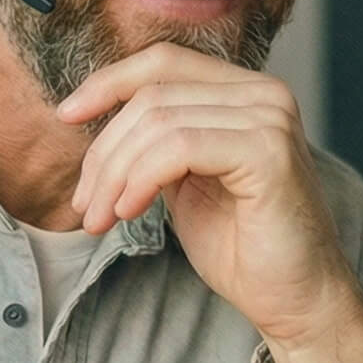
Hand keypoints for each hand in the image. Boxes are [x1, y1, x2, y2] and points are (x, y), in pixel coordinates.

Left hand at [58, 45, 362, 362]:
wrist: (295, 299)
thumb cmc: (241, 247)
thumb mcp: (184, 181)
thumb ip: (156, 141)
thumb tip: (96, 117)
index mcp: (245, 93)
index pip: (163, 62)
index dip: (108, 83)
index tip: (66, 117)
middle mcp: (264, 94)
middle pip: (152, 95)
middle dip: (104, 151)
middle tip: (85, 206)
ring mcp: (270, 118)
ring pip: (158, 121)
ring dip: (114, 174)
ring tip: (99, 219)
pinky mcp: (268, 150)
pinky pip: (178, 148)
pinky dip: (140, 180)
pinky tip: (129, 213)